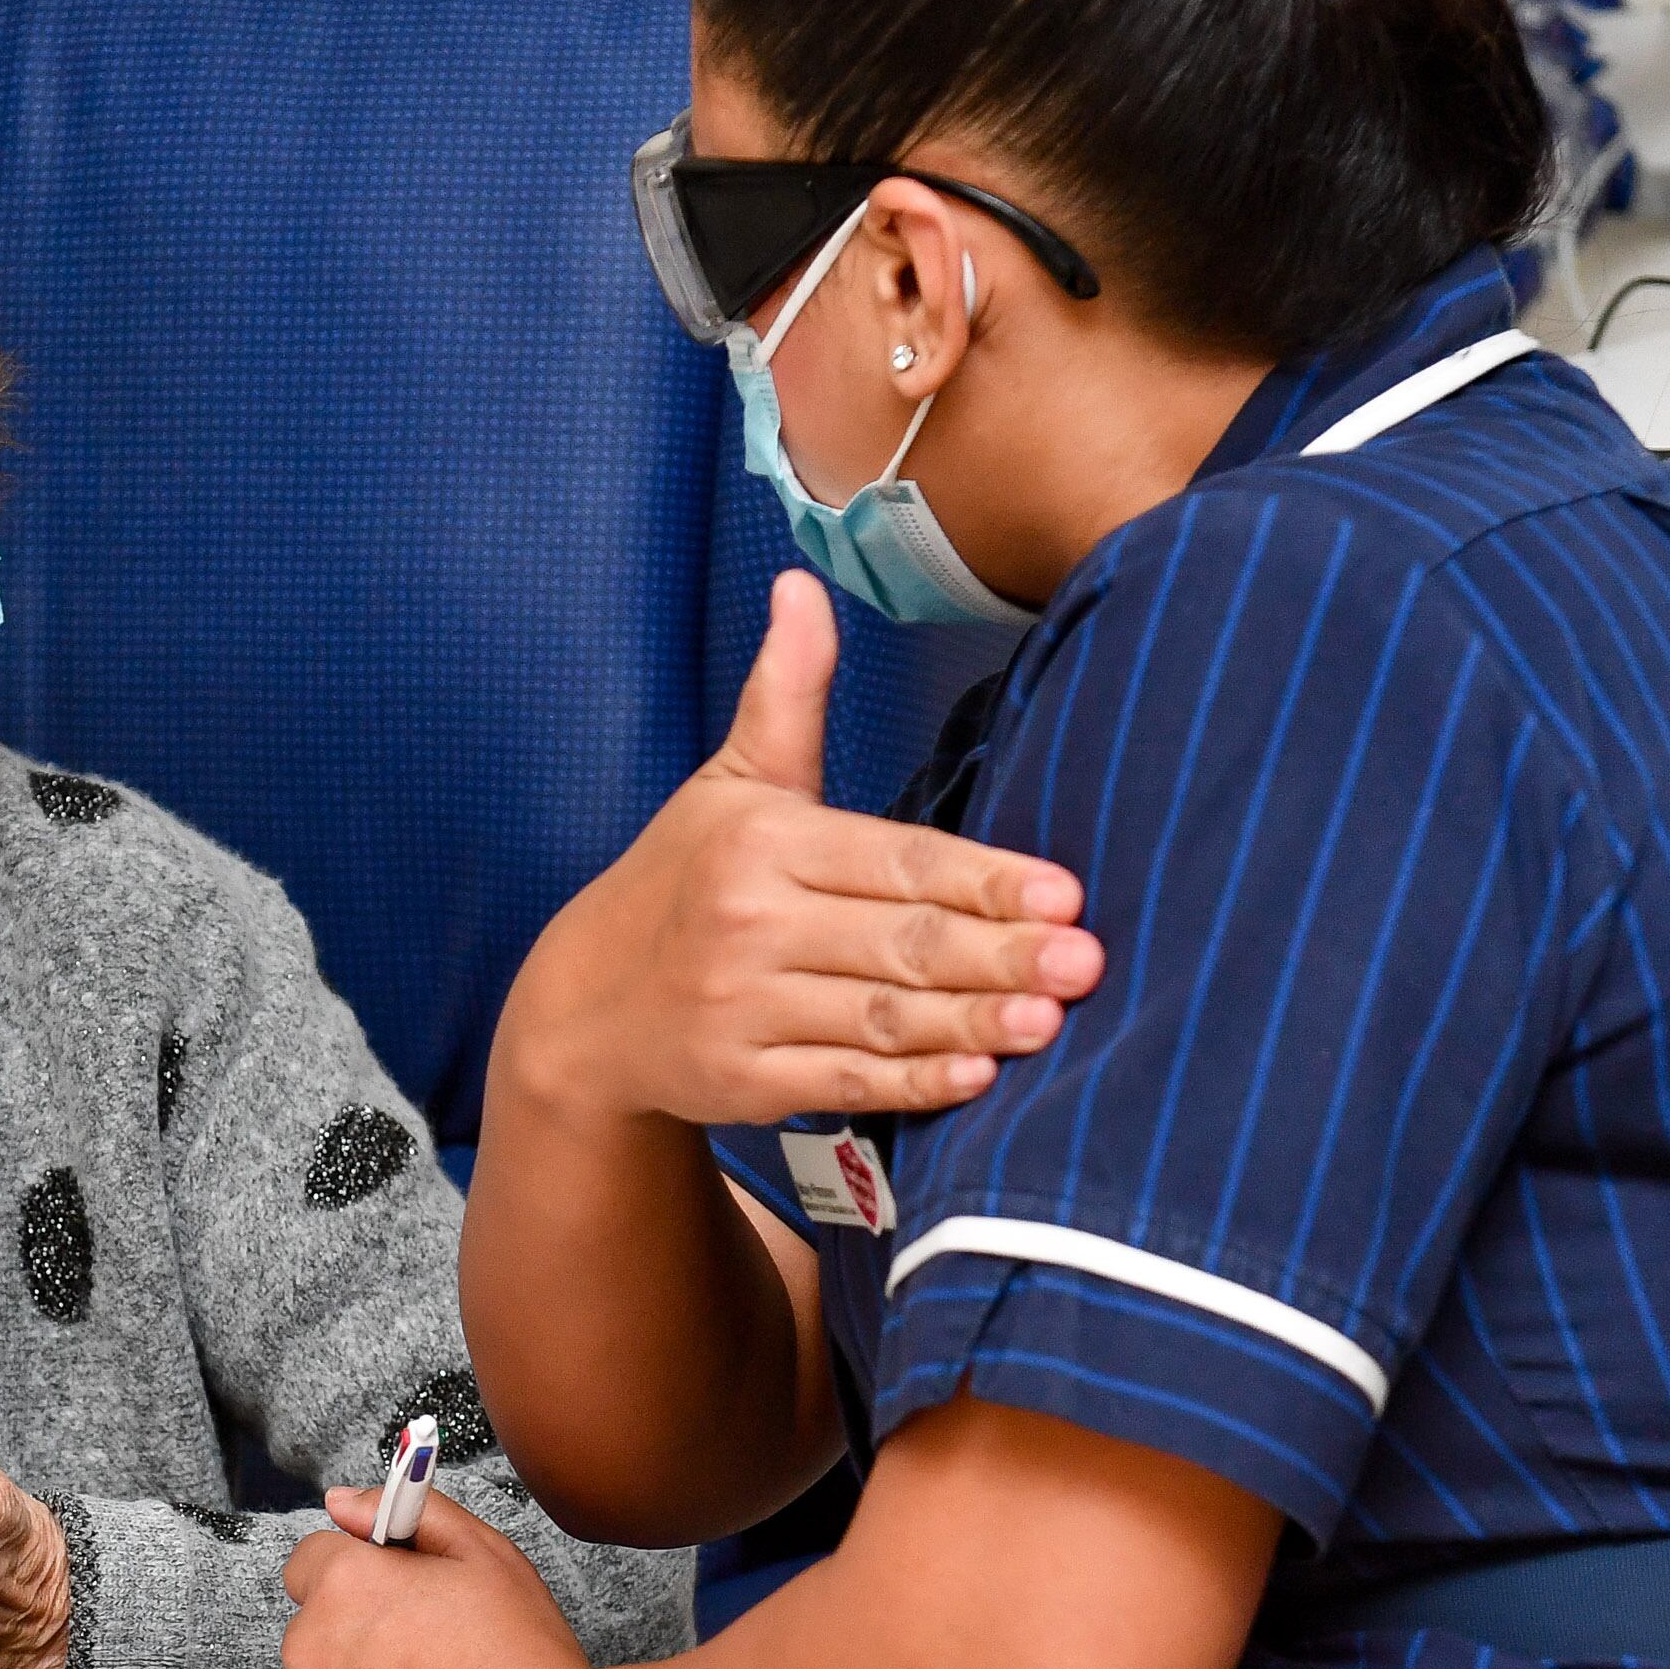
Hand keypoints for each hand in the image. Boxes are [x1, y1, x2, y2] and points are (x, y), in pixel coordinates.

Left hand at [279, 1480, 588, 1668]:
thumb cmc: (519, 1661)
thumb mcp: (484, 1556)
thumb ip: (406, 1512)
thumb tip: (344, 1503)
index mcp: (344, 1583)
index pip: (312, 1559)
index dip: (362, 1574)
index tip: (401, 1598)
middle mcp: (309, 1648)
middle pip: (316, 1625)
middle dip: (357, 1632)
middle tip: (428, 1655)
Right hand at [499, 571, 1097, 1124]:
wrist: (582, 1005)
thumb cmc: (681, 880)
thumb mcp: (729, 780)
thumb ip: (786, 691)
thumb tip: (802, 584)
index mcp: (761, 841)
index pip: (894, 858)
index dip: (982, 877)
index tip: (1062, 892)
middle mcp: (748, 923)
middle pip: (898, 941)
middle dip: (999, 953)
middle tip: (1087, 960)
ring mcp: (743, 1008)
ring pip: (879, 1017)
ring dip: (971, 1023)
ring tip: (1052, 1020)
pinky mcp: (741, 1082)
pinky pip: (844, 1081)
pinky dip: (912, 1084)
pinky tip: (977, 1078)